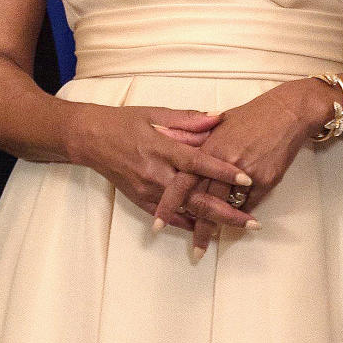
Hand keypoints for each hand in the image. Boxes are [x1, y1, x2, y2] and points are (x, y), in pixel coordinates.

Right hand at [68, 104, 255, 231]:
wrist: (89, 138)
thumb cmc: (123, 122)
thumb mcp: (154, 112)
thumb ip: (188, 119)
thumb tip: (218, 118)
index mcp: (161, 148)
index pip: (198, 162)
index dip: (223, 171)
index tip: (247, 178)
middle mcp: (155, 173)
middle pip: (196, 197)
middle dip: (227, 212)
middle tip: (252, 222)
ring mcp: (147, 191)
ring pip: (185, 212)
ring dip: (212, 223)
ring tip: (238, 228)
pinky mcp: (140, 201)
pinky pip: (169, 217)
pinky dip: (189, 224)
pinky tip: (208, 230)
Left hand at [155, 79, 330, 251]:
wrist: (287, 111)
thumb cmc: (252, 116)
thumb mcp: (219, 124)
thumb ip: (199, 142)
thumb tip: (181, 157)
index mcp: (207, 148)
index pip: (182, 182)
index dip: (168, 204)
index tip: (158, 223)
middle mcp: (223, 163)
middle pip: (203, 202)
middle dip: (196, 229)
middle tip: (191, 250)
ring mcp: (245, 173)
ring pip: (226, 208)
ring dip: (218, 228)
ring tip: (205, 246)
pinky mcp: (265, 180)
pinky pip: (250, 204)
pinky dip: (242, 213)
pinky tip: (240, 222)